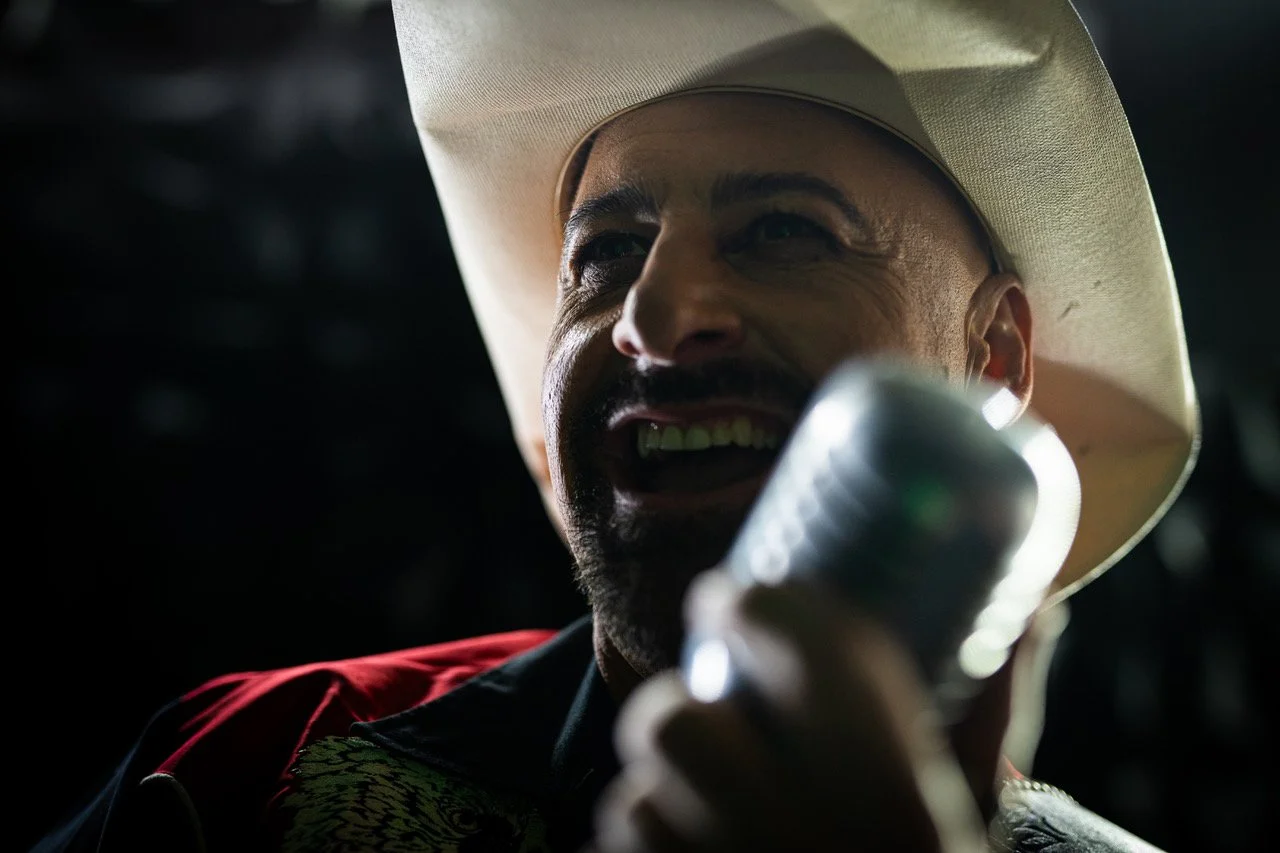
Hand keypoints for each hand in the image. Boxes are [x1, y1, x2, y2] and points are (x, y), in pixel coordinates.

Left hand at [590, 569, 1018, 852]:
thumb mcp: (975, 790)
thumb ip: (993, 693)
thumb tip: (1036, 596)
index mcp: (886, 783)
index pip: (783, 638)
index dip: (744, 602)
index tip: (735, 599)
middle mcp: (802, 837)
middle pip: (674, 724)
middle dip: (682, 709)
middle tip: (710, 709)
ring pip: (637, 797)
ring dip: (666, 788)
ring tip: (706, 794)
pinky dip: (655, 844)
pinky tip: (696, 845)